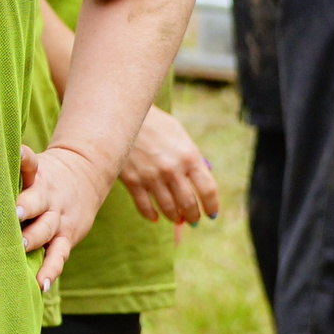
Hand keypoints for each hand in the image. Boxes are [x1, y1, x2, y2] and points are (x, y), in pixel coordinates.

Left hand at [17, 143, 110, 290]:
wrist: (87, 174)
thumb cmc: (45, 174)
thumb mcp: (34, 165)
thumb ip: (11, 170)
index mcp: (37, 176)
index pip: (30, 163)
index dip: (23, 159)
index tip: (14, 156)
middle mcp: (47, 198)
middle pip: (36, 202)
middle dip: (24, 209)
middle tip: (12, 215)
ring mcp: (58, 218)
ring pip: (47, 230)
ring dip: (34, 239)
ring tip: (20, 248)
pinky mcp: (67, 237)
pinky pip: (59, 255)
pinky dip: (50, 271)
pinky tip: (40, 284)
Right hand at [116, 107, 220, 236]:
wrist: (122, 114)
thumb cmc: (155, 124)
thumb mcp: (179, 135)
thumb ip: (192, 157)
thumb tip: (201, 181)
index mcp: (189, 156)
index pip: (207, 190)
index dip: (212, 206)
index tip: (212, 213)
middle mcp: (172, 169)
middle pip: (188, 203)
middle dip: (193, 216)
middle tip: (193, 220)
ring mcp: (151, 176)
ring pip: (168, 208)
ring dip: (174, 217)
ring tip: (176, 218)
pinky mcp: (132, 180)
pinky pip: (144, 206)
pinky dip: (151, 215)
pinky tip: (155, 217)